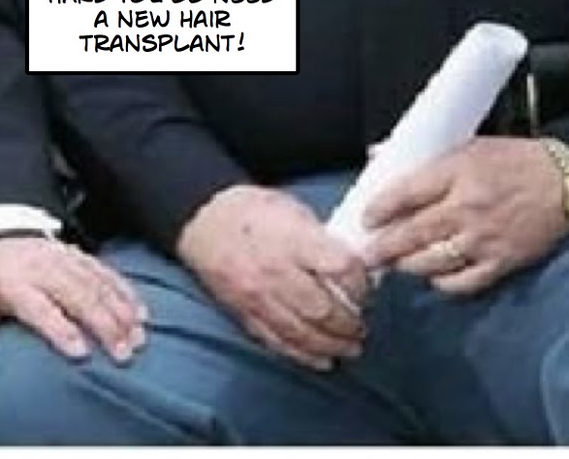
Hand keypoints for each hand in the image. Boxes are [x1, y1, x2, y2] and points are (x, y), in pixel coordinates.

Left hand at [0, 236, 145, 398]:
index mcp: (6, 282)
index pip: (36, 305)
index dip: (59, 328)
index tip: (80, 352)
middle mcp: (36, 266)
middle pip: (75, 292)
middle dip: (102, 323)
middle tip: (123, 353)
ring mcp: (59, 257)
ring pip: (94, 281)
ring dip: (120, 310)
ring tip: (138, 338)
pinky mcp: (76, 254)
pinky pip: (105, 270)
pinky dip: (125, 292)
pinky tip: (140, 313)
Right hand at [175, 184, 368, 371]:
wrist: (203, 219)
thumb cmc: (250, 211)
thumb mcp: (293, 210)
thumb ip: (322, 239)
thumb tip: (352, 265)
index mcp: (292, 239)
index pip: (340, 268)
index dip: (360, 284)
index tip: (365, 289)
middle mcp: (275, 270)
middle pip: (323, 309)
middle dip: (349, 324)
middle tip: (361, 326)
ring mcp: (258, 296)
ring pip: (302, 333)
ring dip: (332, 345)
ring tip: (349, 347)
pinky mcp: (244, 313)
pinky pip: (278, 341)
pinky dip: (303, 355)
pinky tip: (322, 359)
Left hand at [363, 136, 568, 294]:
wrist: (567, 181)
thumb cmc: (516, 160)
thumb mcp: (468, 146)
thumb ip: (426, 158)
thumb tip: (381, 156)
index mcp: (458, 173)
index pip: (407, 193)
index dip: (380, 208)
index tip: (366, 218)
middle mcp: (468, 208)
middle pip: (414, 233)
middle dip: (384, 246)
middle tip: (366, 255)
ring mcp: (485, 239)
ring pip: (433, 261)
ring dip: (408, 265)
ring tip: (395, 265)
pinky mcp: (503, 262)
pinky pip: (465, 282)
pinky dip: (444, 283)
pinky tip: (434, 276)